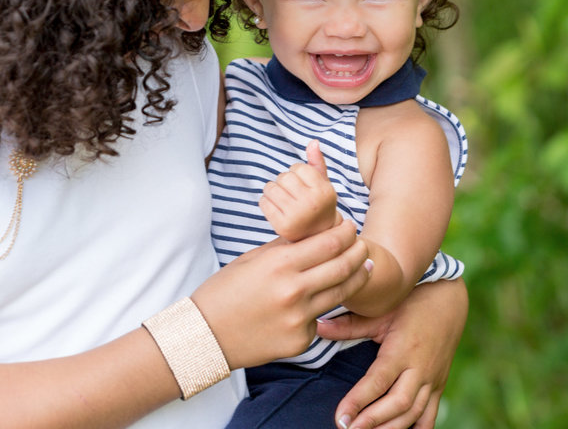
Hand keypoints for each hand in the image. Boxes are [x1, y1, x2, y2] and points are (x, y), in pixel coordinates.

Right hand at [192, 219, 369, 369]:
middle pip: (343, 266)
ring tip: (363, 266)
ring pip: (340, 293)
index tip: (350, 226)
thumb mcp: (253, 259)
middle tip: (363, 245)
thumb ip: (286, 247)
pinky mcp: (300, 341)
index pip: (330, 242)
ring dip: (356, 277)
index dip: (346, 232)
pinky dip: (323, 307)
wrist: (204, 336)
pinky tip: (321, 299)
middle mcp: (294, 291)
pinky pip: (320, 319)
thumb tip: (316, 232)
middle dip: (358, 251)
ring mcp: (299, 319)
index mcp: (280, 264)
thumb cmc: (225, 292)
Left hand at [259, 139, 340, 240]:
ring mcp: (296, 215)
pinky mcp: (282, 226)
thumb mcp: (323, 185)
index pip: (298, 167)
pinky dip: (266, 202)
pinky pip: (263, 202)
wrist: (316, 237)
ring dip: (273, 190)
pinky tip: (276, 209)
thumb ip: (317, 163)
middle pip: (283, 177)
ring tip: (283, 200)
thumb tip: (313, 142)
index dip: (297, 173)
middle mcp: (311, 203)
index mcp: (323, 191)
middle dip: (284, 181)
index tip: (302, 185)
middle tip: (291, 193)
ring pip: (271, 188)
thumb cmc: (319, 205)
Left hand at [317, 279, 467, 428]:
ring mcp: (432, 379)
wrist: (447, 299)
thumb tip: (319, 326)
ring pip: (414, 412)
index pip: (377, 382)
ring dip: (390, 427)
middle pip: (397, 403)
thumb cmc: (410, 303)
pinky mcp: (439, 384)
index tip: (340, 418)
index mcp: (402, 350)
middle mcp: (419, 368)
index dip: (358, 401)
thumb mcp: (381, 312)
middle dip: (372, 420)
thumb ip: (349, 325)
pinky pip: (430, 414)